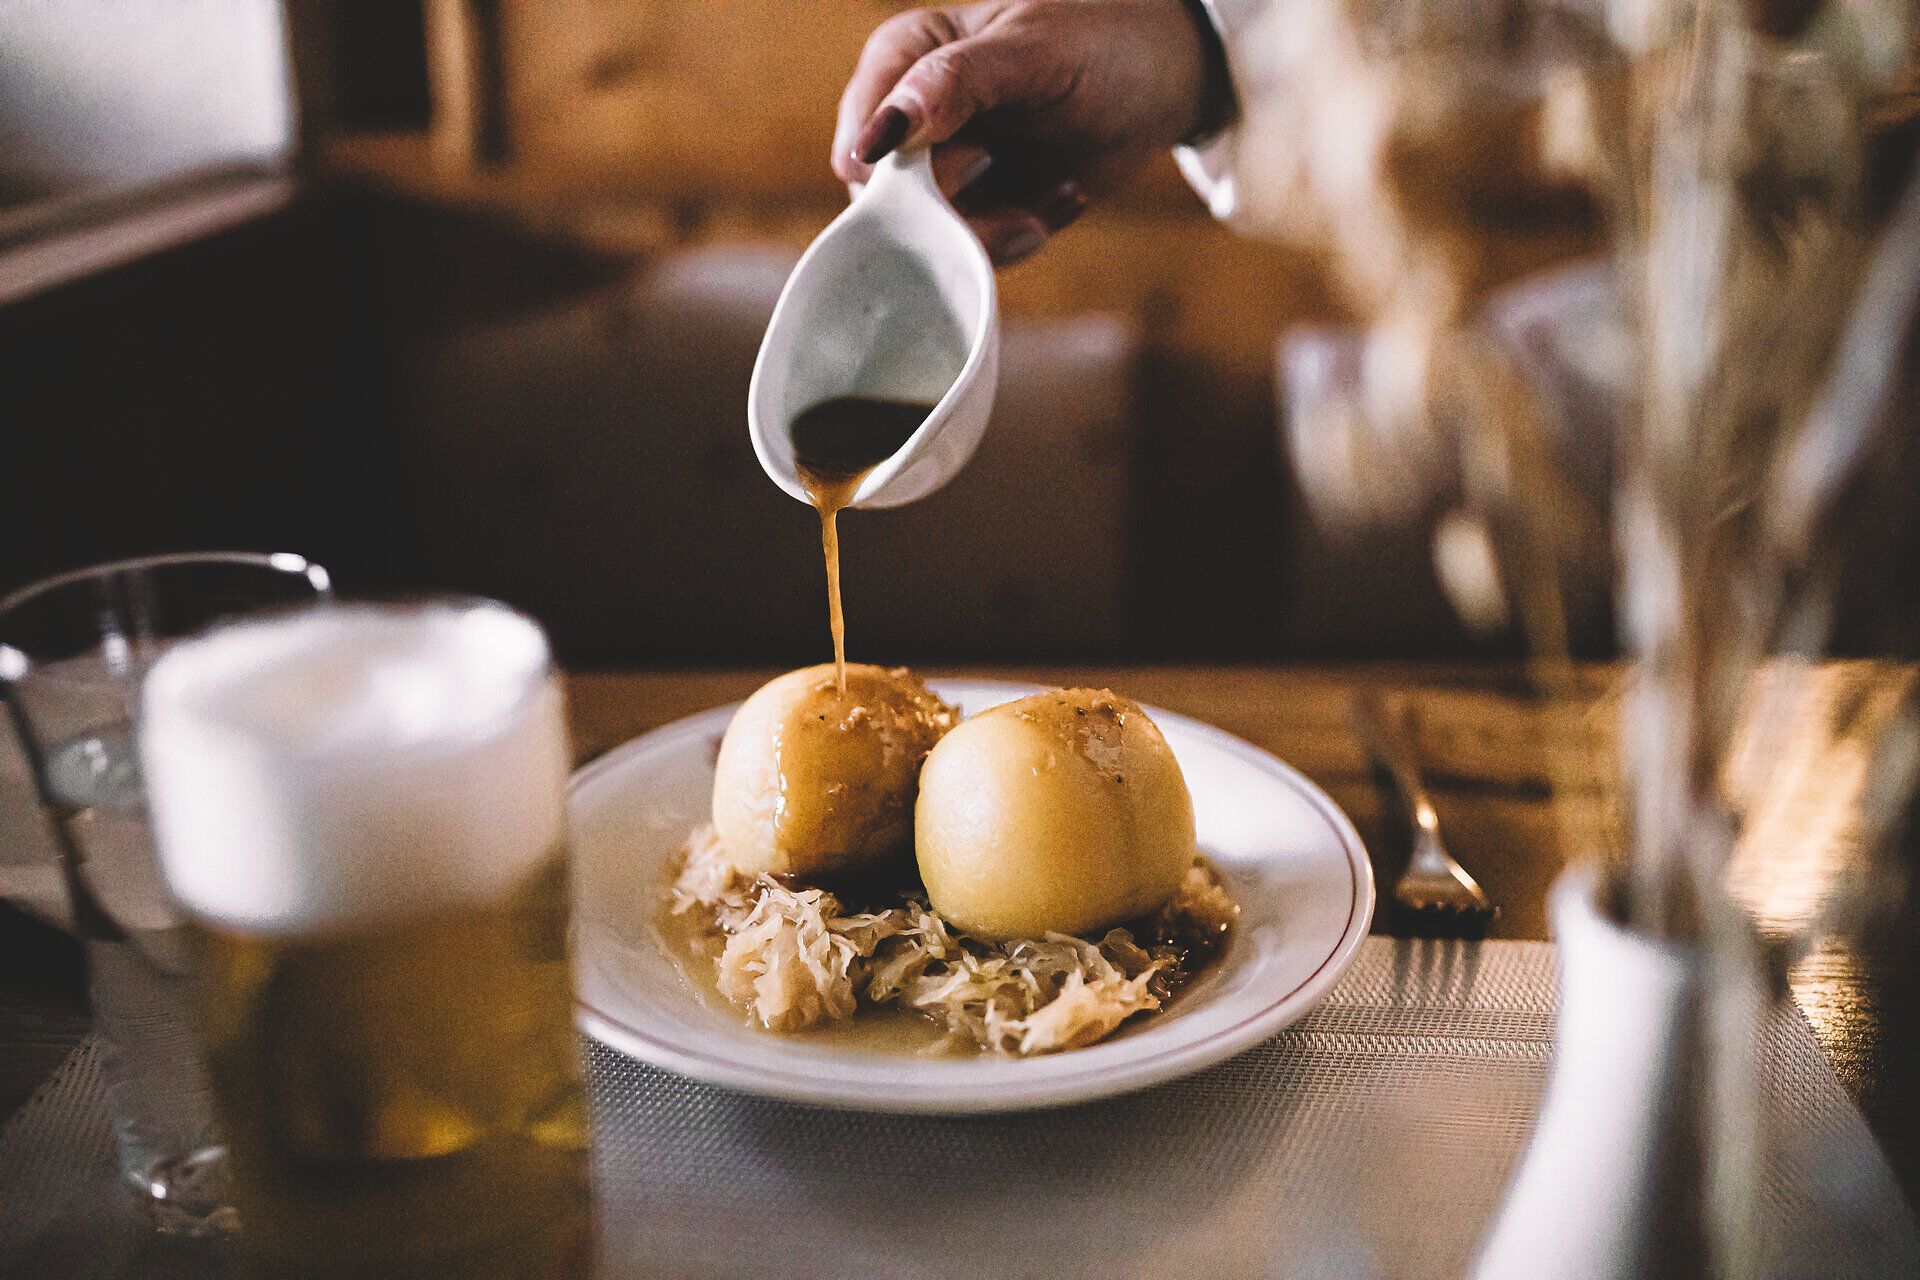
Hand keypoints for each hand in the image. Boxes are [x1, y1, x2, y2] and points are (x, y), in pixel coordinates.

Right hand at [833, 1, 1218, 265]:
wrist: (1163, 79)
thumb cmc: (1100, 41)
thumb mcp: (1032, 52)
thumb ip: (954, 84)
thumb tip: (880, 134)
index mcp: (903, 60)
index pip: (864, 139)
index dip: (900, 176)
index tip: (970, 171)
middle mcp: (909, 120)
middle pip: (891, 204)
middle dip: (960, 218)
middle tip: (1024, 212)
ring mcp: (942, 170)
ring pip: (931, 238)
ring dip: (1000, 233)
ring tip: (1062, 193)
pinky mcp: (979, 208)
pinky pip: (978, 249)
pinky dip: (1026, 233)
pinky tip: (1067, 196)